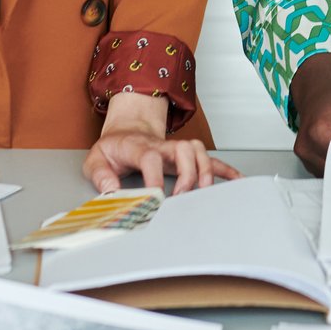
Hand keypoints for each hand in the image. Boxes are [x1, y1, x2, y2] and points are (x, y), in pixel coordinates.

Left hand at [83, 94, 238, 193]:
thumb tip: (111, 192)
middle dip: (187, 174)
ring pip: (199, 151)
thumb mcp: (95, 159)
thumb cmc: (113, 149)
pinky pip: (209, 159)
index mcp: (138, 146)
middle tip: (181, 197)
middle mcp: (162, 146)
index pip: (150, 158)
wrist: (127, 132)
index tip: (156, 198)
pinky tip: (235, 180)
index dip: (155, 178)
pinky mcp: (186, 156)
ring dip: (205, 171)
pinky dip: (225, 169)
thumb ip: (100, 176)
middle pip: (183, 150)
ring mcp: (176, 150)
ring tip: (204, 192)